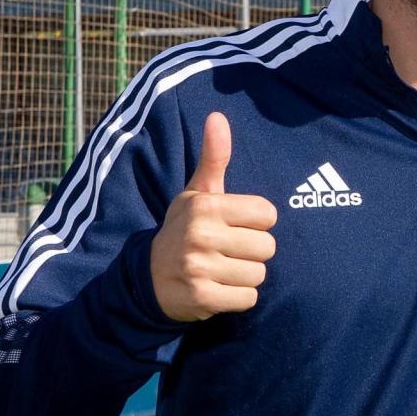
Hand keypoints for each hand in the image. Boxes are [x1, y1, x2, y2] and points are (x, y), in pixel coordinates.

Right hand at [150, 112, 277, 320]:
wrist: (148, 277)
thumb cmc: (183, 229)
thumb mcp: (196, 193)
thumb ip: (214, 157)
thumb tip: (217, 116)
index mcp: (206, 206)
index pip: (267, 214)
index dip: (257, 222)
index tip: (235, 225)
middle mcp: (201, 235)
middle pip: (268, 247)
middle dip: (253, 251)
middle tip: (228, 251)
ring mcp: (200, 268)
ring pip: (259, 274)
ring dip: (246, 276)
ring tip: (223, 269)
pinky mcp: (203, 298)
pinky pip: (248, 299)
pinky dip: (239, 298)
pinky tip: (219, 288)